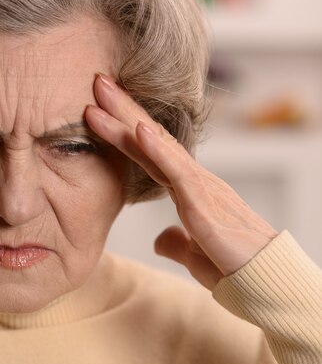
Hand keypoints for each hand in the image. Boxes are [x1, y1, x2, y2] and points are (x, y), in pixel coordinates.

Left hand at [85, 73, 277, 289]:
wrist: (266, 282)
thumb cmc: (234, 265)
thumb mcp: (195, 254)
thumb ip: (177, 242)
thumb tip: (160, 239)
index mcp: (187, 188)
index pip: (149, 151)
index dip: (123, 129)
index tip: (99, 109)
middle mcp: (192, 179)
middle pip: (150, 137)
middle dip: (121, 108)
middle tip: (96, 81)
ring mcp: (199, 186)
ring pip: (157, 145)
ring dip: (127, 117)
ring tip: (102, 92)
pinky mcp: (204, 202)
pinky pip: (177, 170)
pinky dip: (156, 148)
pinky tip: (137, 129)